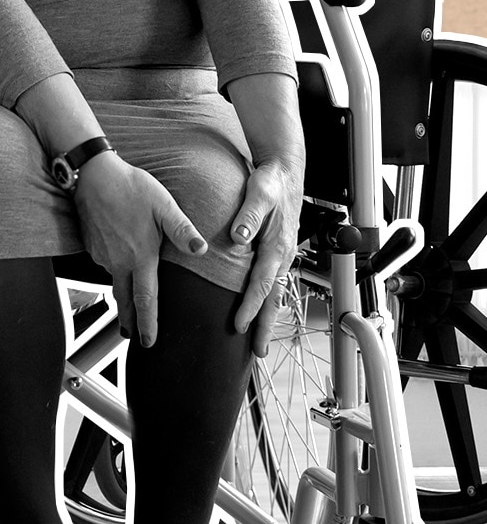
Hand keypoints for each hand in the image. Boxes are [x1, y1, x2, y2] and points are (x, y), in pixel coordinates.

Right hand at [71, 154, 207, 344]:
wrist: (92, 176)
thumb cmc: (130, 187)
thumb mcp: (164, 206)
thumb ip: (182, 230)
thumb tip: (201, 251)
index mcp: (139, 256)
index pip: (145, 299)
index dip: (148, 322)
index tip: (148, 341)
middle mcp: (118, 261)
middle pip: (124, 300)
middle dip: (130, 321)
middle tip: (132, 337)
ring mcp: (102, 256)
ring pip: (115, 280)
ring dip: (123, 294)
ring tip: (131, 301)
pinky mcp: (92, 247)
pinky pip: (106, 265)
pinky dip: (114, 270)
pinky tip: (120, 261)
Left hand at [225, 154, 306, 355]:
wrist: (285, 172)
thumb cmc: (271, 182)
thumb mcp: (258, 193)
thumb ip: (248, 214)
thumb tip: (240, 236)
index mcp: (277, 245)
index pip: (262, 283)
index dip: (251, 306)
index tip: (239, 325)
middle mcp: (283, 254)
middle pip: (274, 297)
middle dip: (266, 325)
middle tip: (258, 351)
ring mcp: (282, 255)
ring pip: (276, 294)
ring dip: (268, 318)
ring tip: (260, 343)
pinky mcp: (277, 253)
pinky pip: (273, 283)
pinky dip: (267, 302)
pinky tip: (260, 314)